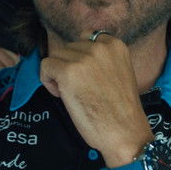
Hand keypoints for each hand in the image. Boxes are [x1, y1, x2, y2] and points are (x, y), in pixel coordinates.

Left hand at [39, 34, 153, 167]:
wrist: (125, 131)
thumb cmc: (119, 109)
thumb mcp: (117, 71)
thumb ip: (100, 59)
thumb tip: (73, 56)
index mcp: (115, 45)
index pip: (84, 38)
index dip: (79, 58)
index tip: (85, 76)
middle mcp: (99, 47)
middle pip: (68, 48)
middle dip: (68, 66)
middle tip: (79, 88)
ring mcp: (83, 58)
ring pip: (55, 56)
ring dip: (58, 73)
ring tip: (72, 92)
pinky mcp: (68, 71)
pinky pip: (45, 66)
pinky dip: (47, 81)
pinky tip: (62, 95)